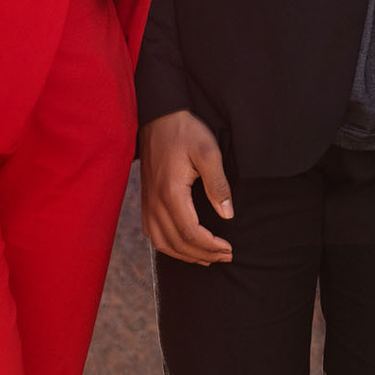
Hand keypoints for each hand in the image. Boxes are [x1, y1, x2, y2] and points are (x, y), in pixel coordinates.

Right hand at [141, 110, 235, 265]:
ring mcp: (147, 203)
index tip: (229, 248)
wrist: (159, 117)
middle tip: (226, 255)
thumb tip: (227, 215)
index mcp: (171, 193)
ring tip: (208, 257)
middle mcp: (155, 203)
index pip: (190, 233)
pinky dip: (169, 246)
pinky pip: (153, 234)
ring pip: (163, 243)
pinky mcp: (145, 201)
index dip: (210, 246)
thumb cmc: (185, 132)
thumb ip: (218, 185)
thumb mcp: (208, 152)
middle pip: (177, 243)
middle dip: (203, 254)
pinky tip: (184, 246)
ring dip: (186, 255)